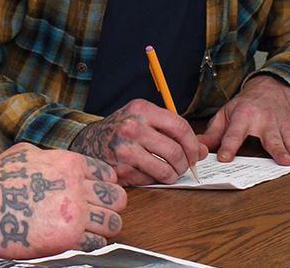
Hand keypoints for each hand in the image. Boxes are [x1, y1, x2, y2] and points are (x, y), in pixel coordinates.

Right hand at [0, 143, 125, 257]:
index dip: (104, 185)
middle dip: (111, 206)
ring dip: (105, 227)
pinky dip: (94, 244)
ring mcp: (75, 212)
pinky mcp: (69, 237)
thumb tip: (50, 159)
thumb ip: (47, 157)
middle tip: (100, 213)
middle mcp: (77, 186)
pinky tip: (82, 242)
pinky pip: (98, 243)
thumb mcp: (24, 153)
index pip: (107, 174)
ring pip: (113, 222)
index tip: (97, 195)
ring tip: (92, 230)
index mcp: (69, 163)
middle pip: (116, 198)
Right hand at [69, 99, 207, 185]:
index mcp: (141, 110)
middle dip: (186, 163)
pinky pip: (149, 179)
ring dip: (174, 175)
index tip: (196, 153)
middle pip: (175, 150)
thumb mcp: (144, 119)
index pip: (179, 127)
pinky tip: (151, 174)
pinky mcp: (120, 170)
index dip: (193, 144)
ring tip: (172, 173)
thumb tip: (202, 150)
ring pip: (165, 169)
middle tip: (185, 167)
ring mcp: (125, 149)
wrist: (88, 141)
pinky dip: (155, 180)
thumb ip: (172, 130)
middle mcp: (132, 127)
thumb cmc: (121, 130)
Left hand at [200, 75, 289, 164]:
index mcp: (243, 116)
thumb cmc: (245, 105)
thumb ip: (213, 133)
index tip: (224, 159)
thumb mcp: (226, 114)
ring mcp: (281, 123)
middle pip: (271, 137)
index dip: (228, 146)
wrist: (269, 89)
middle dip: (278, 149)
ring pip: (289, 138)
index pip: (234, 133)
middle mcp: (264, 119)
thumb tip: (198, 148)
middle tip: (284, 162)